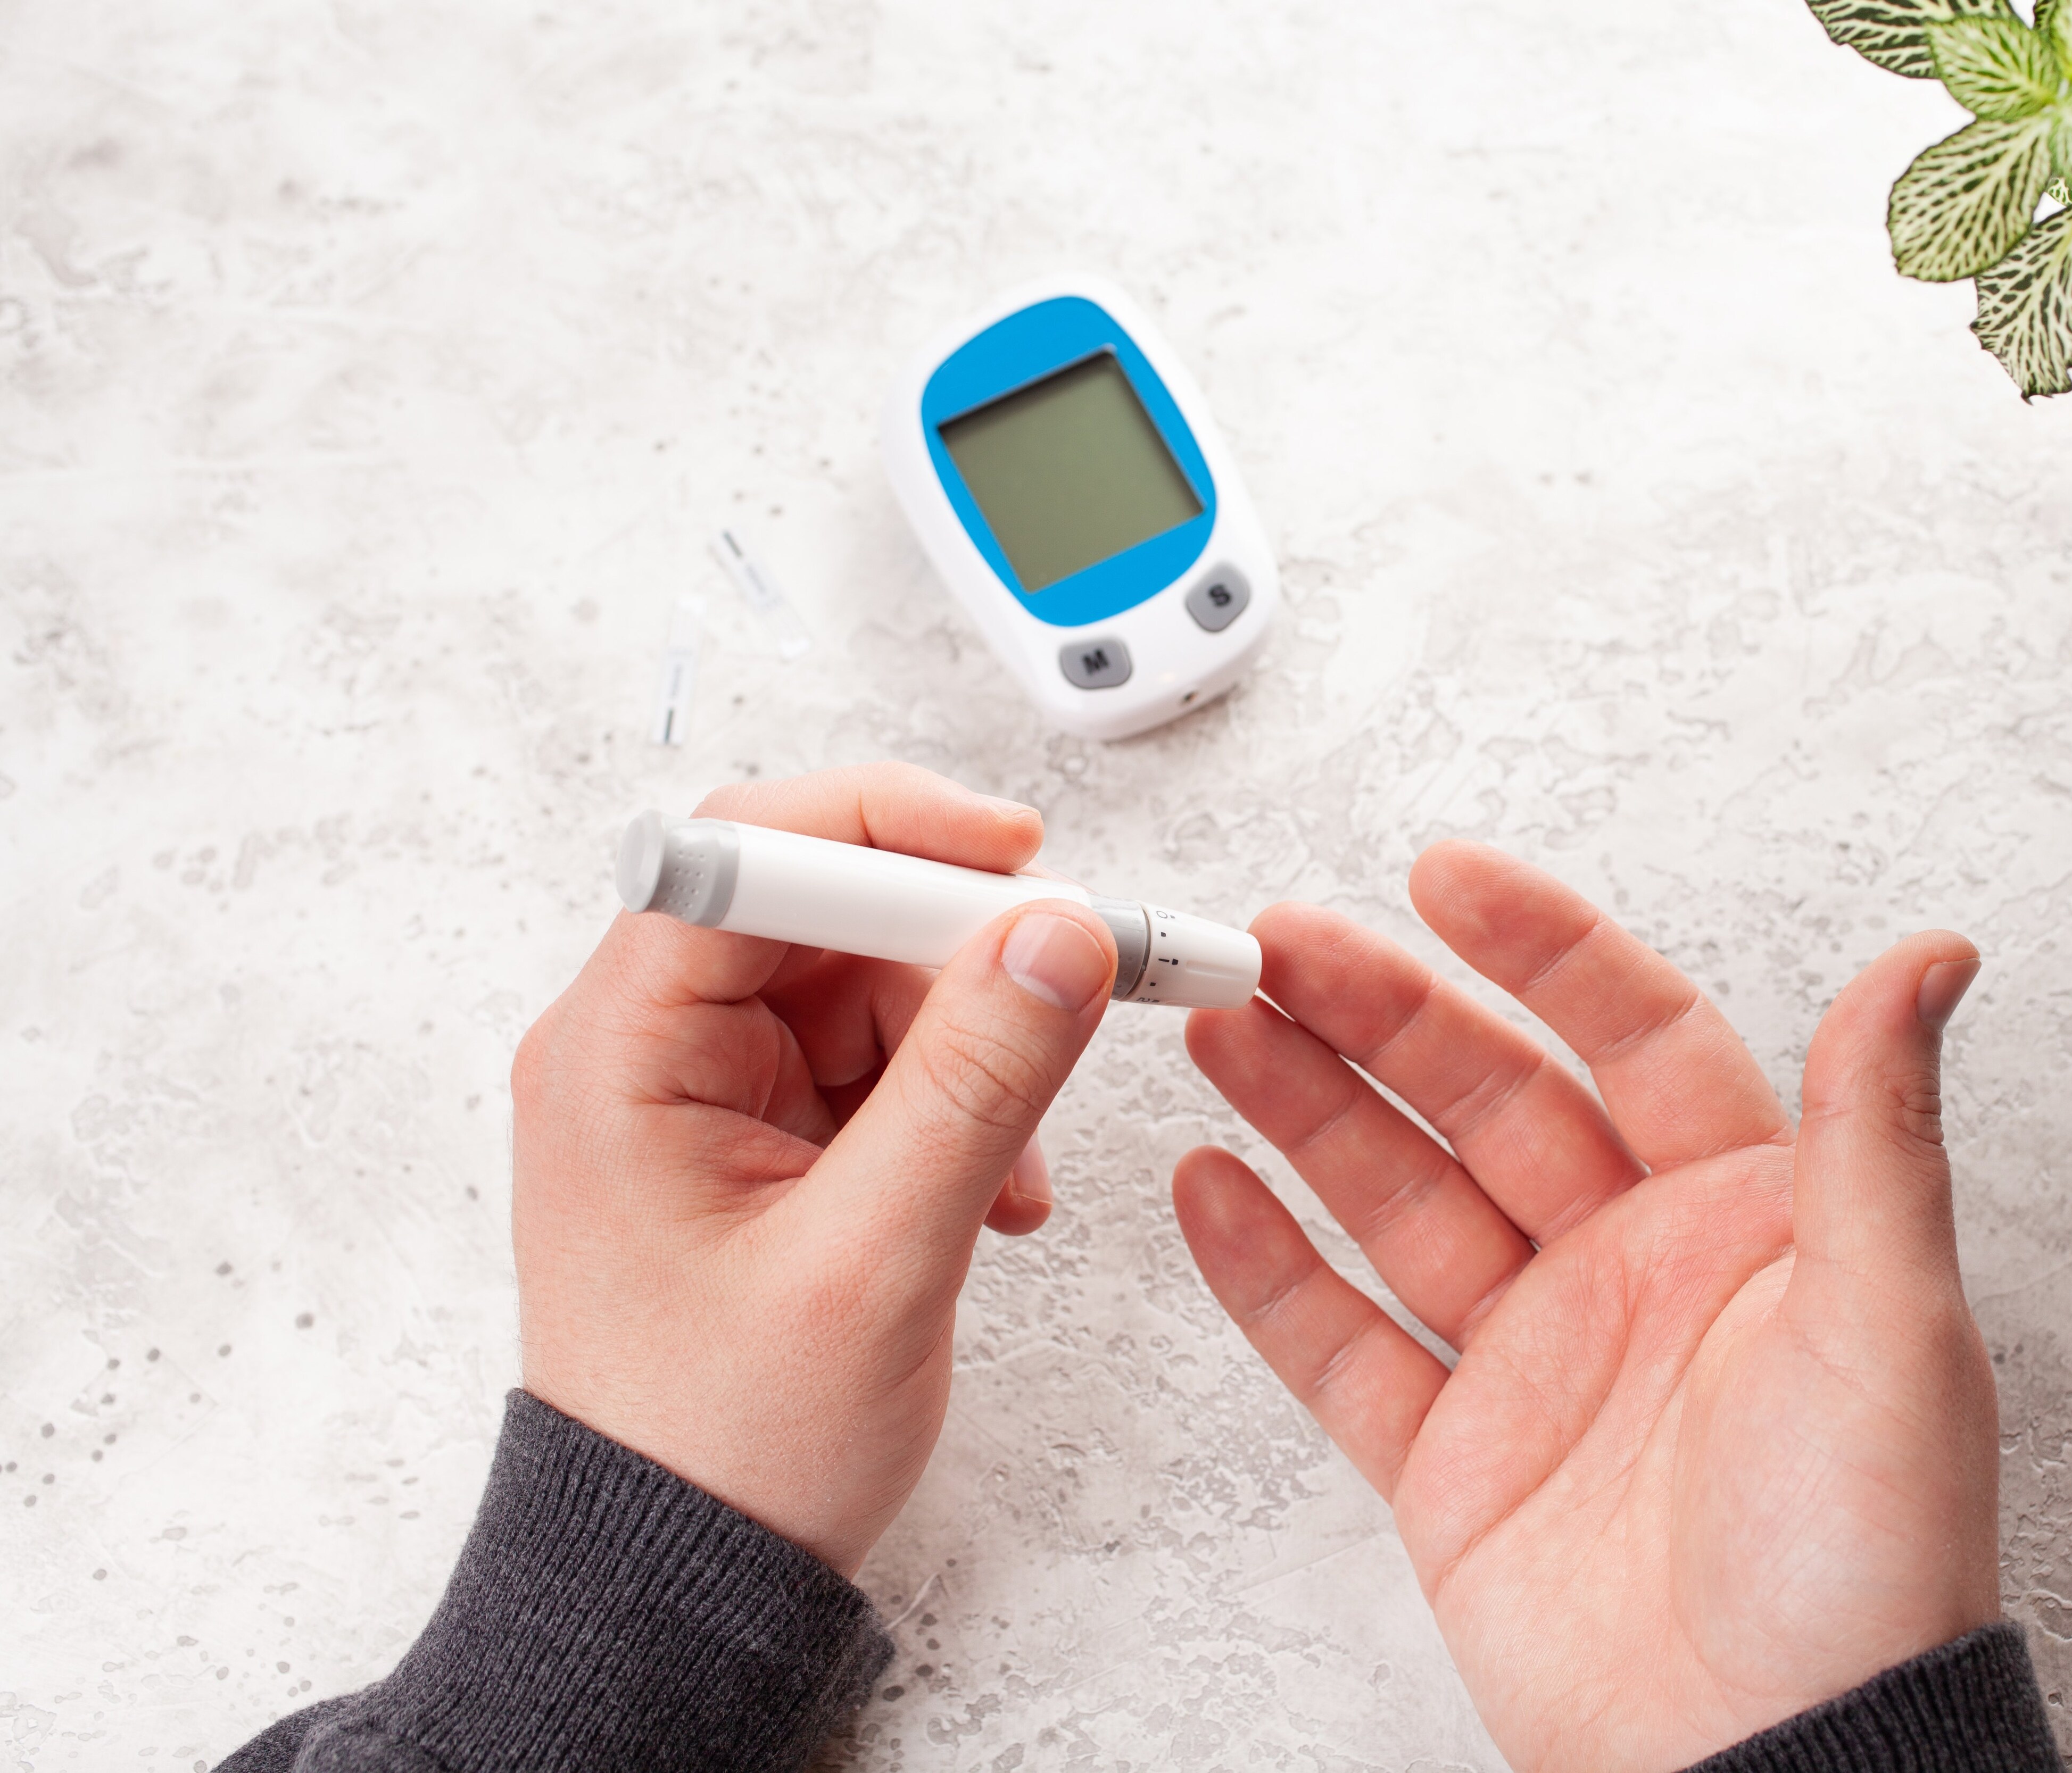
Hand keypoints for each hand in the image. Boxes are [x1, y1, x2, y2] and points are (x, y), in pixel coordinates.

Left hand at [510, 763, 1115, 1575]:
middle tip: (1072, 1002)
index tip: (1020, 861)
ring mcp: (698, 1091)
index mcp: (616, 1052)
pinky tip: (989, 1193)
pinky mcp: (752, 1136)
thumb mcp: (876, 1259)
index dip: (891, 828)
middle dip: (958, 960)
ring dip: (970, 1051)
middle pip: (826, 909)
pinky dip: (952, 1106)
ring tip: (1008, 1171)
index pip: (745, 849)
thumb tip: (1060, 932)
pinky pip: (875, 1060)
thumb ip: (974, 1082)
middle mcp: (642, 1047)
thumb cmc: (725, 1446)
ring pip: (869, 984)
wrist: (678, 1580)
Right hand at [1172, 843, 1998, 1772]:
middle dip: (1384, 1017)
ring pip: (1400, 1203)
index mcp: (1742, 1218)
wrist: (1774, 1765)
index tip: (1449, 880)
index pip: (1633, 1037)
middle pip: (1488, 1103)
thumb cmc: (1866, 1564)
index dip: (1542, 951)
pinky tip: (1211, 1189)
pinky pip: (1343, 1347)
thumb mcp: (1891, 1323)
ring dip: (1309, 1111)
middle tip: (1276, 947)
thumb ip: (1879, 1133)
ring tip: (1221, 1029)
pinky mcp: (1456, 1464)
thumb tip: (1929, 959)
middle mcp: (1632, 1271)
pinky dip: (1270, 1271)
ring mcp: (1535, 1364)